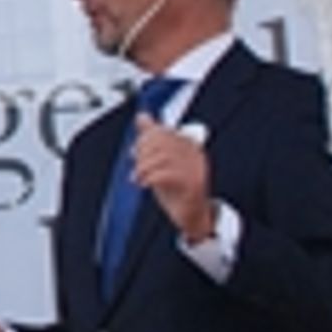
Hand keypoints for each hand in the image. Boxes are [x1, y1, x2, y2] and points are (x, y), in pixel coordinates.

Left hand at [130, 115, 214, 243]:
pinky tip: (143, 184)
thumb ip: (152, 138)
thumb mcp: (160, 160)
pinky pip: (165, 174)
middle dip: (142, 153)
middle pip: (162, 142)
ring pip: (162, 157)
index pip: (163, 131)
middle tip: (137, 167)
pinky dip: (148, 178)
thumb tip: (142, 116)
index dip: (144, 141)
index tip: (135, 153)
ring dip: (143, 167)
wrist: (191, 215)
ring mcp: (195, 169)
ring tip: (138, 177)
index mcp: (188, 144)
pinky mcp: (192, 185)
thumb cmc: (175, 188)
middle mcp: (194, 154)